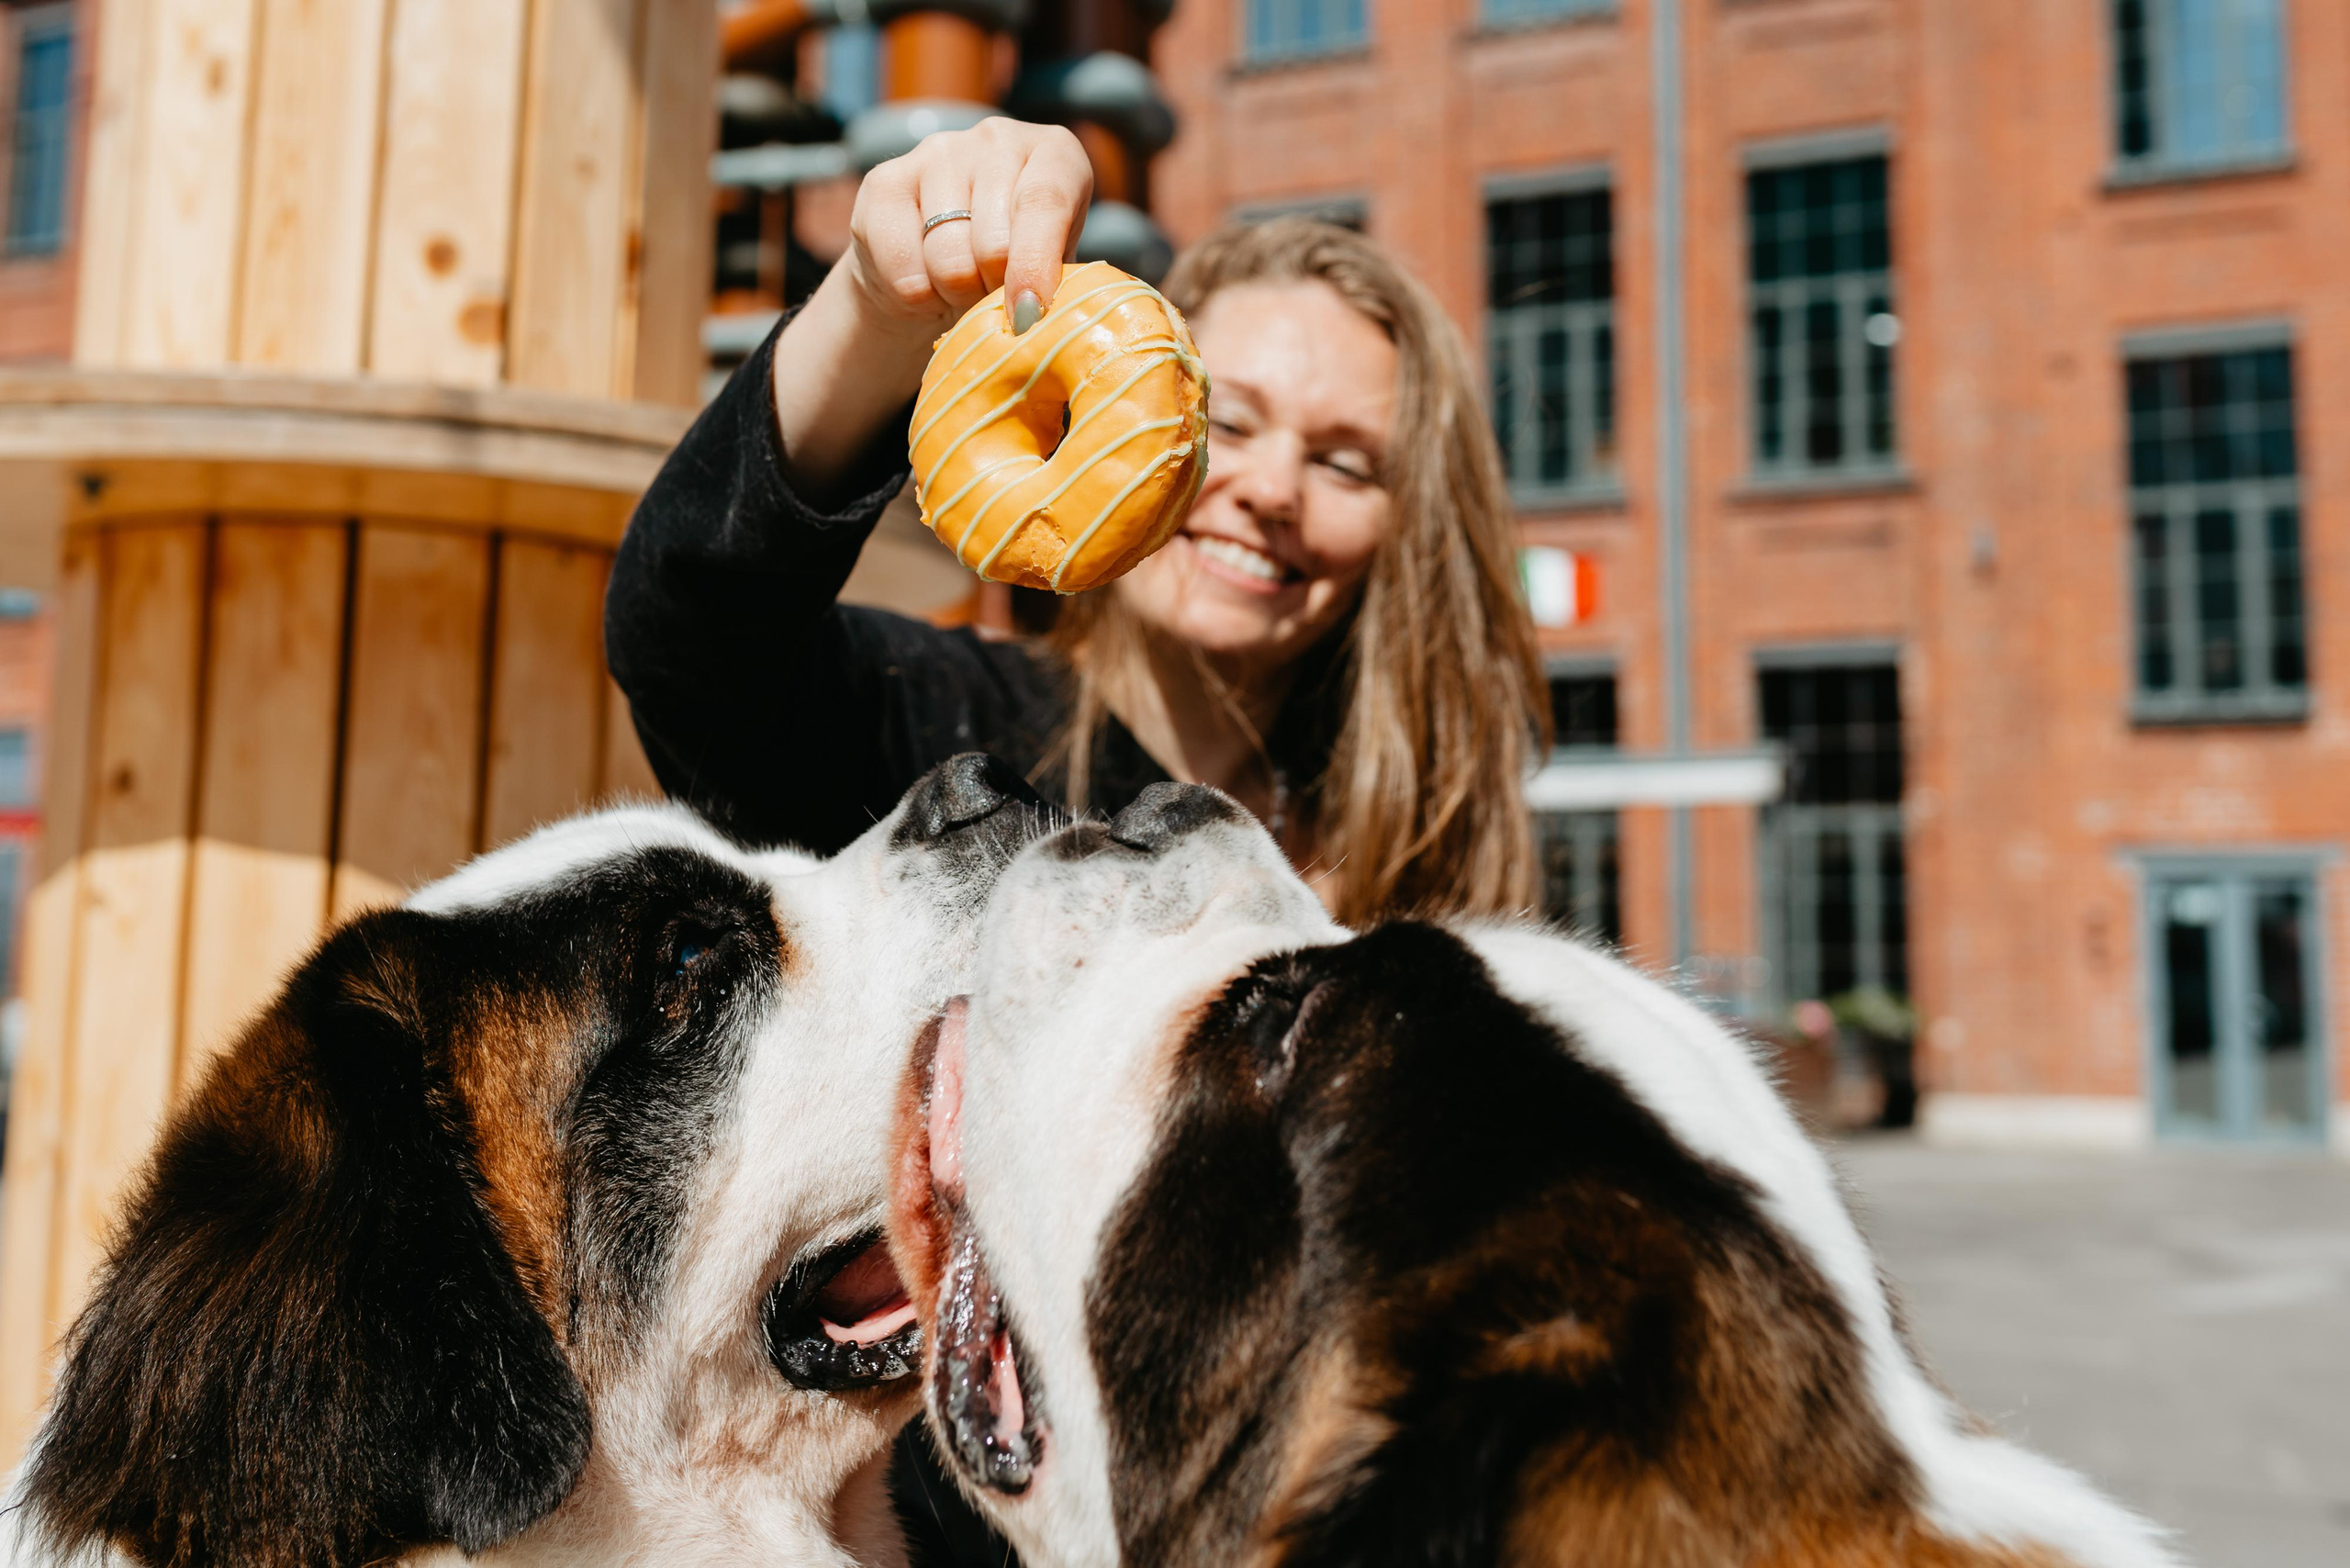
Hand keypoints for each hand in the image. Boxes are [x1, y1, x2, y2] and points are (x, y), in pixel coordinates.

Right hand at [774, 120, 1093, 495]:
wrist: (934, 276)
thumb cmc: (1013, 279)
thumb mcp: (1051, 277)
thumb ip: (1062, 291)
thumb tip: (1053, 332)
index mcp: (1055, 155)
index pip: (1045, 202)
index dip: (1036, 262)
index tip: (1029, 314)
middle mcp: (998, 138)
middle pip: (993, 238)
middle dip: (993, 293)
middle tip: (993, 306)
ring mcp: (938, 151)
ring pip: (946, 254)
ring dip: (952, 295)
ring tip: (959, 294)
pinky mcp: (883, 180)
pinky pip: (901, 258)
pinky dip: (912, 293)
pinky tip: (922, 287)